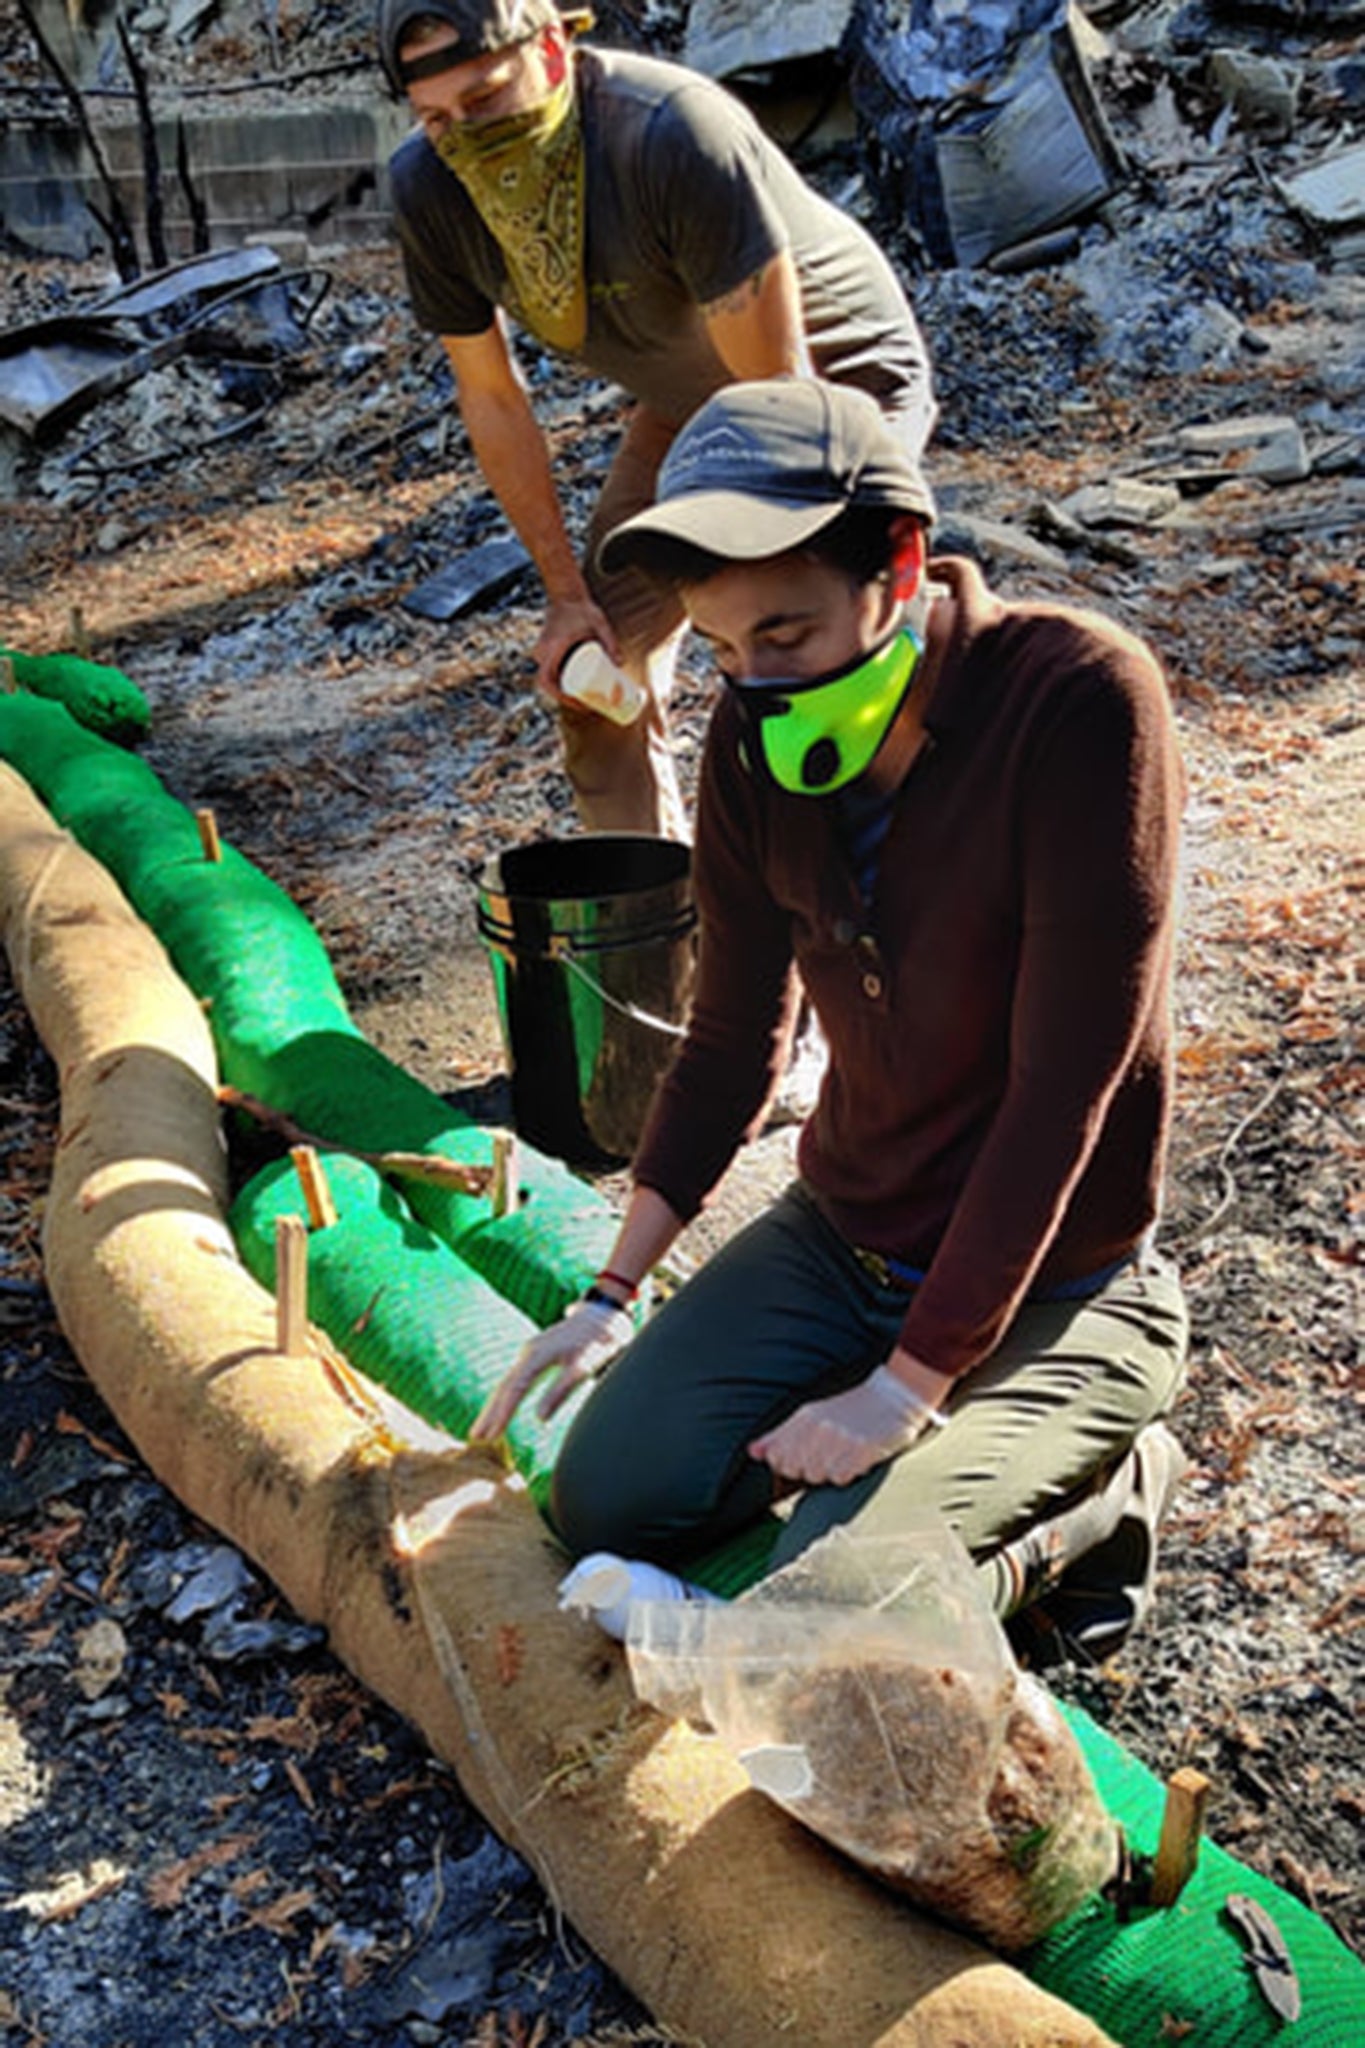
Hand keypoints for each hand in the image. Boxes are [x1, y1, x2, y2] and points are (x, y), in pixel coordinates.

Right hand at [469, 1296, 633, 1441]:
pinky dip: (505, 1397)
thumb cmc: (597, 1340)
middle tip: (475, 1438)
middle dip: (489, 1413)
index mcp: (537, 1355)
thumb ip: (560, 1391)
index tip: (491, 1435)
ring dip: (494, 1406)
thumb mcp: (583, 1367)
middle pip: (503, 1387)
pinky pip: (514, 1379)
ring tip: (481, 1430)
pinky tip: (501, 1408)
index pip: (513, 1390)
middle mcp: (528, 1353)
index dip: (502, 1413)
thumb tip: (540, 1418)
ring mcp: (530, 1352)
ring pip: (507, 1383)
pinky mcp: (536, 1355)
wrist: (604, 1314)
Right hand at [534, 594, 620, 700]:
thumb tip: (621, 664)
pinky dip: (562, 683)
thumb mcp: (599, 625)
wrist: (566, 594)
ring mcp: (542, 652)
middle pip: (550, 685)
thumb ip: (611, 642)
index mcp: (551, 649)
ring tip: (585, 700)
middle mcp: (542, 652)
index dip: (562, 698)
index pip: (548, 681)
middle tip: (588, 706)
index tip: (579, 704)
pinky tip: (575, 690)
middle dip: (567, 699)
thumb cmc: (582, 609)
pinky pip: (550, 672)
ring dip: (564, 692)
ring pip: (550, 680)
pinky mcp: (546, 652)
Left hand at [749, 1363, 946, 1487]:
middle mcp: (819, 1427)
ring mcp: (840, 1438)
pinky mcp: (861, 1450)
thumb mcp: (811, 1415)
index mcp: (804, 1417)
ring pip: (817, 1477)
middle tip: (827, 1455)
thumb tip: (752, 1452)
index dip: (786, 1464)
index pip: (777, 1456)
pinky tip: (855, 1459)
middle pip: (795, 1470)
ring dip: (829, 1472)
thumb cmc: (850, 1409)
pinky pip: (840, 1478)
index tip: (802, 1458)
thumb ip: (779, 1435)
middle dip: (807, 1469)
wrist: (893, 1397)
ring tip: (843, 1455)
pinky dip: (847, 1474)